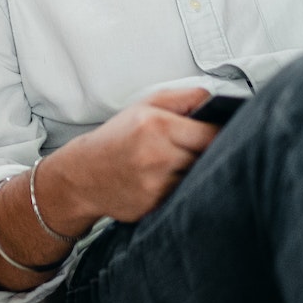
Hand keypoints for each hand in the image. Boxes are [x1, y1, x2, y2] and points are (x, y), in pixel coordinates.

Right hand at [44, 87, 218, 225]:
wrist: (82, 175)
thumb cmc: (115, 139)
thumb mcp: (144, 106)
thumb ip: (183, 98)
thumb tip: (215, 101)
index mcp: (156, 124)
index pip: (212, 133)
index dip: (220, 134)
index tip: (218, 134)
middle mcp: (157, 154)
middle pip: (209, 157)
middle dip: (208, 154)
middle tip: (196, 149)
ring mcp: (157, 183)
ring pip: (198, 177)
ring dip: (194, 172)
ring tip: (175, 165)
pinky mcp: (156, 204)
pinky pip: (183, 194)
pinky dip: (180, 188)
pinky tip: (165, 181)